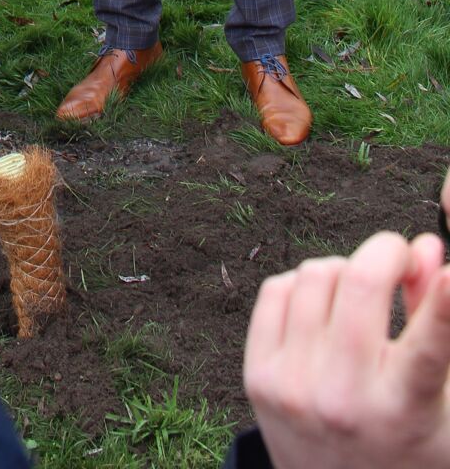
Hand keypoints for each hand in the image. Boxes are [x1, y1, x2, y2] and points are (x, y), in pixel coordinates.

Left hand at [244, 225, 449, 468]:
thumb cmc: (404, 441)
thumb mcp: (441, 399)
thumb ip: (437, 321)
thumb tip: (428, 247)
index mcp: (404, 411)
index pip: (428, 349)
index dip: (446, 305)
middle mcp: (345, 399)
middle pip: (361, 282)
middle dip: (389, 253)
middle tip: (403, 263)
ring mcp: (294, 387)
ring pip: (317, 273)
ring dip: (347, 271)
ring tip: (363, 298)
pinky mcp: (258, 377)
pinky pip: (277, 288)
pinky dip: (305, 286)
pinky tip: (325, 312)